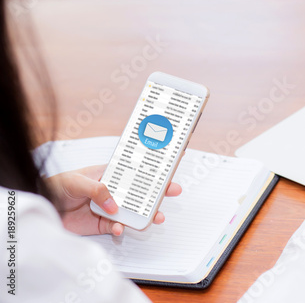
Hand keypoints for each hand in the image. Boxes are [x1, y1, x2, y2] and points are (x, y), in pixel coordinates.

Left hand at [46, 165, 181, 235]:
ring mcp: (110, 208)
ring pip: (134, 211)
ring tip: (157, 217)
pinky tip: (120, 228)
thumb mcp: (76, 181)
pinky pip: (119, 227)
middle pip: (141, 191)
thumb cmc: (56, 187)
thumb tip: (114, 202)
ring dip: (147, 214)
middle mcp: (113, 191)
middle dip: (159, 191)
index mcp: (109, 174)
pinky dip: (122, 229)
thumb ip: (97, 189)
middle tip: (173, 190)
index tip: (169, 163)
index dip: (152, 166)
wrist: (44, 208)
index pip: (135, 168)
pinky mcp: (104, 224)